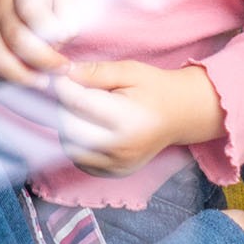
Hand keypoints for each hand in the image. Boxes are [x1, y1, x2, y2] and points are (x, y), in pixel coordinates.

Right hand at [0, 0, 76, 86]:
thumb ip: (65, 13)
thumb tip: (60, 41)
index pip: (32, 10)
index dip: (50, 30)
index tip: (66, 38)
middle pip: (15, 37)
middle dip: (41, 59)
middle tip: (63, 69)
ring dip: (20, 74)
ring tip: (43, 82)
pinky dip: (4, 78)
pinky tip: (25, 81)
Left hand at [54, 60, 220, 177]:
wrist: (181, 115)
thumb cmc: (155, 89)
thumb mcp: (130, 70)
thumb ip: (97, 72)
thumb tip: (64, 73)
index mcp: (127, 119)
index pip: (78, 103)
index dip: (64, 86)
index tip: (63, 75)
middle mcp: (121, 148)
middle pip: (70, 126)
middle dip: (65, 106)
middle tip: (74, 91)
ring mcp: (118, 165)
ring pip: (71, 146)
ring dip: (68, 125)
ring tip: (85, 109)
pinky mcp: (114, 173)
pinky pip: (80, 160)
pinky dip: (77, 143)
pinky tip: (90, 127)